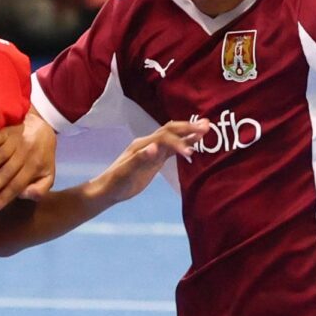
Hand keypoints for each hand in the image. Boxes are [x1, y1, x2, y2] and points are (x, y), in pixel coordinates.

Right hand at [0, 107, 57, 206]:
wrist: (44, 129)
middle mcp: (25, 155)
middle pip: (7, 173)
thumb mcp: (48, 176)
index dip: (4, 198)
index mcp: (34, 168)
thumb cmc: (42, 157)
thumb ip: (40, 190)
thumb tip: (23, 195)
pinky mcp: (9, 131)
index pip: (17, 186)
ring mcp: (17, 142)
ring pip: (1, 156)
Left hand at [97, 118, 211, 200]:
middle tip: (206, 126)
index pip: (164, 138)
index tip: (190, 153)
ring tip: (206, 128)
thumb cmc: (115, 182)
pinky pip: (172, 148)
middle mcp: (149, 143)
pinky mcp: (156, 158)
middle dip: (188, 128)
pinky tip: (195, 142)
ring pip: (173, 137)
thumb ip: (140, 159)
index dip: (178, 142)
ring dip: (188, 132)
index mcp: (141, 145)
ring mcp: (153, 150)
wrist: (108, 189)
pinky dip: (184, 143)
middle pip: (171, 131)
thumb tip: (154, 147)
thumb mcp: (125, 172)